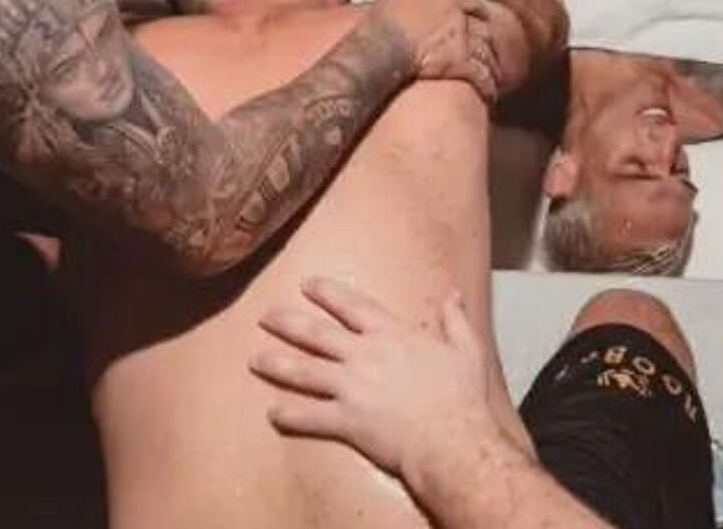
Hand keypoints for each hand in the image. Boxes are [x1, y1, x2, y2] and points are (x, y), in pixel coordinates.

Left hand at [254, 278, 502, 482]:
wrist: (452, 438)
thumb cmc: (460, 396)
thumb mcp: (466, 349)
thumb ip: (455, 318)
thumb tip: (453, 293)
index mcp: (392, 335)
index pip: (352, 306)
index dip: (326, 293)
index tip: (306, 285)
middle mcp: (365, 356)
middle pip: (316, 334)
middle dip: (288, 323)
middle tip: (266, 316)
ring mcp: (352, 388)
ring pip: (304, 371)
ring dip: (278, 364)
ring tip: (255, 359)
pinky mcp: (346, 420)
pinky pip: (310, 416)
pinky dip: (289, 416)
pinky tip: (273, 413)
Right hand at [367, 0, 497, 101]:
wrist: (383, 43)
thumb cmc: (386, 17)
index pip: (471, 3)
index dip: (479, 11)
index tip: (485, 17)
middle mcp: (459, 19)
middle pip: (484, 28)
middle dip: (490, 39)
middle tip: (495, 47)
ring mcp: (462, 42)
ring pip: (486, 53)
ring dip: (492, 64)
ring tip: (497, 74)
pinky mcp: (460, 66)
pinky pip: (480, 76)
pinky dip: (487, 85)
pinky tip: (490, 92)